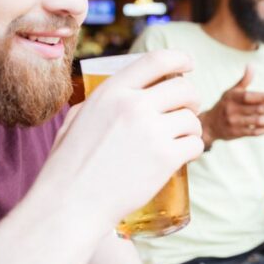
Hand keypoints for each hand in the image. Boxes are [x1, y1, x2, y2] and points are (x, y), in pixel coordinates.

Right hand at [44, 50, 203, 224]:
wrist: (69, 205)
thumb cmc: (68, 166)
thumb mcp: (77, 120)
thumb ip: (99, 103)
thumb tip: (118, 95)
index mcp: (111, 92)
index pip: (156, 60)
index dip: (179, 58)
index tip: (188, 64)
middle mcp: (133, 106)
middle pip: (183, 88)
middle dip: (192, 98)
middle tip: (188, 109)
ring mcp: (151, 131)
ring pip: (192, 119)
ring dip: (193, 127)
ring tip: (182, 137)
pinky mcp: (165, 159)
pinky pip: (195, 144)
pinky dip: (193, 149)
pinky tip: (184, 154)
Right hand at [200, 65, 263, 143]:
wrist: (210, 125)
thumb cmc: (225, 104)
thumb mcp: (231, 91)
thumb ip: (244, 80)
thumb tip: (251, 65)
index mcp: (232, 97)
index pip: (251, 97)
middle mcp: (233, 110)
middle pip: (258, 109)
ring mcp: (235, 123)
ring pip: (259, 121)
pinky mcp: (238, 133)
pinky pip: (256, 132)